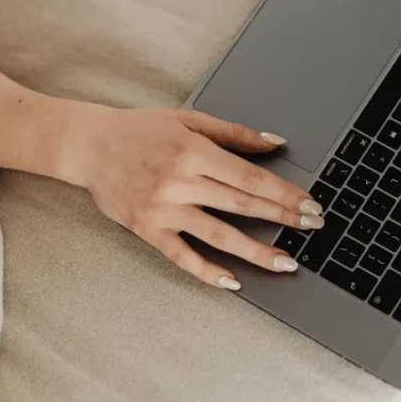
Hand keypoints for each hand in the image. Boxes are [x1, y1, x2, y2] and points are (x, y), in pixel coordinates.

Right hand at [69, 107, 322, 289]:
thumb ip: (235, 133)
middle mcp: (180, 182)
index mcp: (194, 152)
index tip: (309, 204)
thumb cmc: (141, 130)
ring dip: (256, 251)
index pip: (250, 177)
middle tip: (312, 228)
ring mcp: (163, 209)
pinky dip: (207, 271)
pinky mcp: (147, 230)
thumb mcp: (190, 120)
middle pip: (241, 205)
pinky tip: (232, 281)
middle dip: (281, 218)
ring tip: (285, 263)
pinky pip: (181, 256)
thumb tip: (277, 143)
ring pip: (218, 235)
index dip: (284, 193)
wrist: (88, 146)